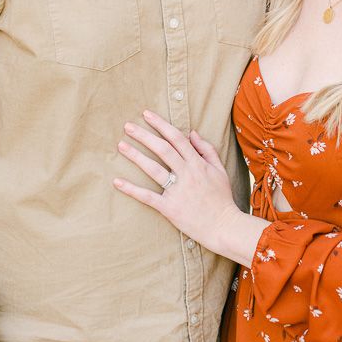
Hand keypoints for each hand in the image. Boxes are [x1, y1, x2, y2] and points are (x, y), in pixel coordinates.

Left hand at [113, 111, 243, 253]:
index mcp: (198, 163)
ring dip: (136, 156)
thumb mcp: (219, 170)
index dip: (161, 125)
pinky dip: (132, 189)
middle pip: (162, 149)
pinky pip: (148, 197)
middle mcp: (187, 174)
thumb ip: (207, 149)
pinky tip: (117, 181)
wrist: (223, 226)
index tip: (147, 114)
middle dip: (144, 136)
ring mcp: (177, 191)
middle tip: (128, 126)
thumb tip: (192, 132)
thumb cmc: (222, 198)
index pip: (177, 138)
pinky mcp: (169, 208)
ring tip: (121, 146)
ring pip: (153, 169)